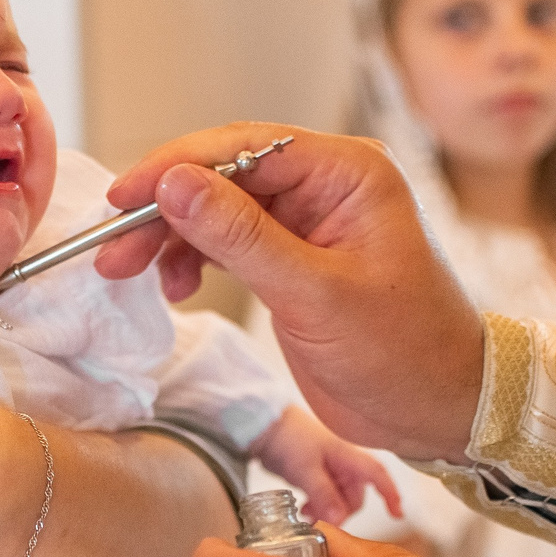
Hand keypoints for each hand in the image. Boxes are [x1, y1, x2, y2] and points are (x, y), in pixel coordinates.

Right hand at [94, 125, 485, 462]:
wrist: (440, 410)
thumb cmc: (405, 352)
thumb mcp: (316, 295)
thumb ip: (241, 238)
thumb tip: (174, 185)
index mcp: (349, 173)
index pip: (245, 146)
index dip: (178, 166)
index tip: (126, 197)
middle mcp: (329, 187)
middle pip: (224, 174)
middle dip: (166, 207)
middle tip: (115, 246)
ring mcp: (309, 223)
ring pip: (219, 209)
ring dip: (172, 237)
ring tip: (131, 272)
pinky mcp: (294, 260)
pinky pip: (229, 242)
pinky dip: (194, 260)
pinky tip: (177, 287)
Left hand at [253, 407, 400, 525]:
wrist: (263, 426)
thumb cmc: (287, 438)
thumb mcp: (305, 470)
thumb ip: (323, 495)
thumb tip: (339, 520)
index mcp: (347, 457)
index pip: (378, 475)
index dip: (391, 494)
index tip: (397, 515)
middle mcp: (342, 463)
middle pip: (354, 496)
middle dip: (341, 512)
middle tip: (318, 521)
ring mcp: (328, 468)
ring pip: (338, 498)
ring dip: (327, 511)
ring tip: (305, 515)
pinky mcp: (314, 473)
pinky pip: (324, 495)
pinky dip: (317, 505)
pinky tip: (303, 510)